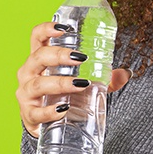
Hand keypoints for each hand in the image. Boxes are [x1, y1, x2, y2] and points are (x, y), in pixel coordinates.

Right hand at [16, 21, 131, 138]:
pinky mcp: (28, 114)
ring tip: (80, 84)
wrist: (45, 125)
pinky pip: (37, 112)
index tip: (64, 28)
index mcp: (39, 60)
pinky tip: (64, 109)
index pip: (37, 37)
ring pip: (38, 84)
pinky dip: (51, 111)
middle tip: (81, 58)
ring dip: (61, 82)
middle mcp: (29, 73)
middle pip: (38, 57)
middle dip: (59, 55)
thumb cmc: (60, 95)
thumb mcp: (79, 82)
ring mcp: (26, 94)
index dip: (47, 29)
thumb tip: (126, 73)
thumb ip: (103, 78)